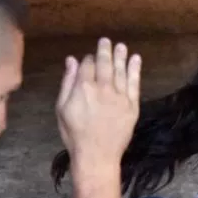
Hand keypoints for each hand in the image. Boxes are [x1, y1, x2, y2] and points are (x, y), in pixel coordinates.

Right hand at [55, 38, 140, 174]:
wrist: (96, 156)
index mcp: (83, 87)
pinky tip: (136, 59)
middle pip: (105, 63)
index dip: (88, 59)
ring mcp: (119, 96)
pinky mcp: (132, 106)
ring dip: (121, 56)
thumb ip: (67, 83)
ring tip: (121, 46)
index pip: (87, 65)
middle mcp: (103, 87)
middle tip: (106, 41)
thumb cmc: (74, 135)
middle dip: (105, 50)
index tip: (89, 58)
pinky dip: (135, 69)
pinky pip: (134, 83)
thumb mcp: (62, 108)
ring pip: (120, 70)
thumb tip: (72, 60)